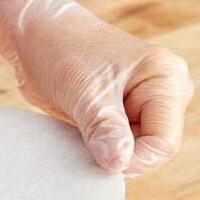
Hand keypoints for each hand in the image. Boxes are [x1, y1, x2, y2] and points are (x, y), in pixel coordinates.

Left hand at [0, 0, 193, 177]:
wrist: (34, 35)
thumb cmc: (60, 50)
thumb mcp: (84, 92)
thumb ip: (104, 129)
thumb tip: (120, 164)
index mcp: (165, 79)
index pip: (164, 142)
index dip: (136, 161)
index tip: (102, 162)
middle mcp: (161, 93)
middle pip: (153, 150)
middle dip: (121, 158)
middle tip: (85, 145)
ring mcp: (141, 104)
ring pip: (133, 151)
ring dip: (107, 154)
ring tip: (79, 134)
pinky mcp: (120, 114)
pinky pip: (116, 146)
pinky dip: (97, 150)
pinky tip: (79, 136)